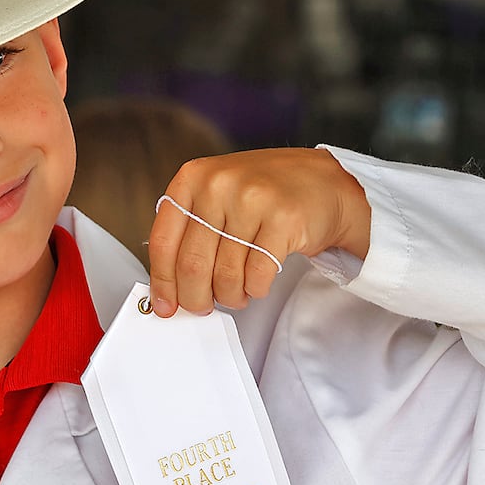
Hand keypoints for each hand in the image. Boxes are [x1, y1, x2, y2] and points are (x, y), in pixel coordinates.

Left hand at [146, 147, 370, 315]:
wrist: (321, 182)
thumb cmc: (263, 194)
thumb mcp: (215, 198)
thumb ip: (188, 233)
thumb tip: (167, 287)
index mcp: (193, 178)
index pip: (163, 242)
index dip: (163, 282)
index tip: (165, 305)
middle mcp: (219, 184)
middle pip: (192, 264)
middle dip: (196, 297)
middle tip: (203, 306)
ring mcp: (252, 199)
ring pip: (226, 276)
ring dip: (230, 296)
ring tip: (237, 292)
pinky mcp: (284, 219)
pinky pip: (257, 276)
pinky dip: (255, 289)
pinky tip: (257, 282)